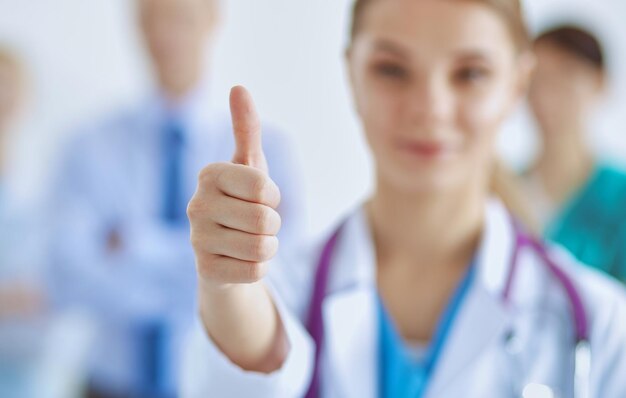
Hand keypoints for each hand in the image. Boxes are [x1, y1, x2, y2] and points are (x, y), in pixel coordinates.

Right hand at [188, 86, 281, 286]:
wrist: (225, 250)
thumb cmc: (241, 201)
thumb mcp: (249, 166)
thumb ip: (247, 128)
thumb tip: (239, 87)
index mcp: (209, 175)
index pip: (264, 188)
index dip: (272, 196)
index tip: (260, 198)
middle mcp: (195, 205)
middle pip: (266, 220)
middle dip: (273, 224)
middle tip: (255, 223)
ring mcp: (196, 241)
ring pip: (263, 248)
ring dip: (268, 247)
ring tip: (249, 240)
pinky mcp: (205, 272)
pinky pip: (256, 271)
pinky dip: (257, 268)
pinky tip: (239, 260)